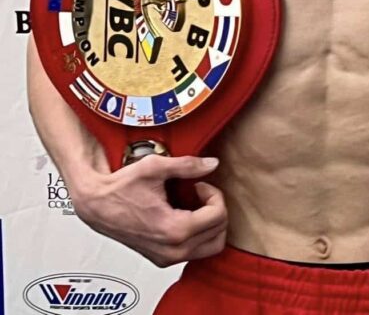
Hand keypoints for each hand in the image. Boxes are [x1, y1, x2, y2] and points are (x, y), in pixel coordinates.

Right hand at [71, 155, 227, 266]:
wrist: (95, 205)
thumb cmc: (119, 188)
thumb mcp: (155, 167)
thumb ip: (188, 165)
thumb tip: (212, 164)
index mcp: (173, 230)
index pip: (218, 216)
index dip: (214, 194)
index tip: (198, 185)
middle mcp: (171, 250)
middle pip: (218, 234)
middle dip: (215, 209)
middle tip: (199, 194)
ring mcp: (166, 258)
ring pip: (211, 247)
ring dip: (210, 224)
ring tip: (195, 206)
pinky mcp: (161, 259)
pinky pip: (195, 252)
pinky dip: (199, 235)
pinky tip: (186, 216)